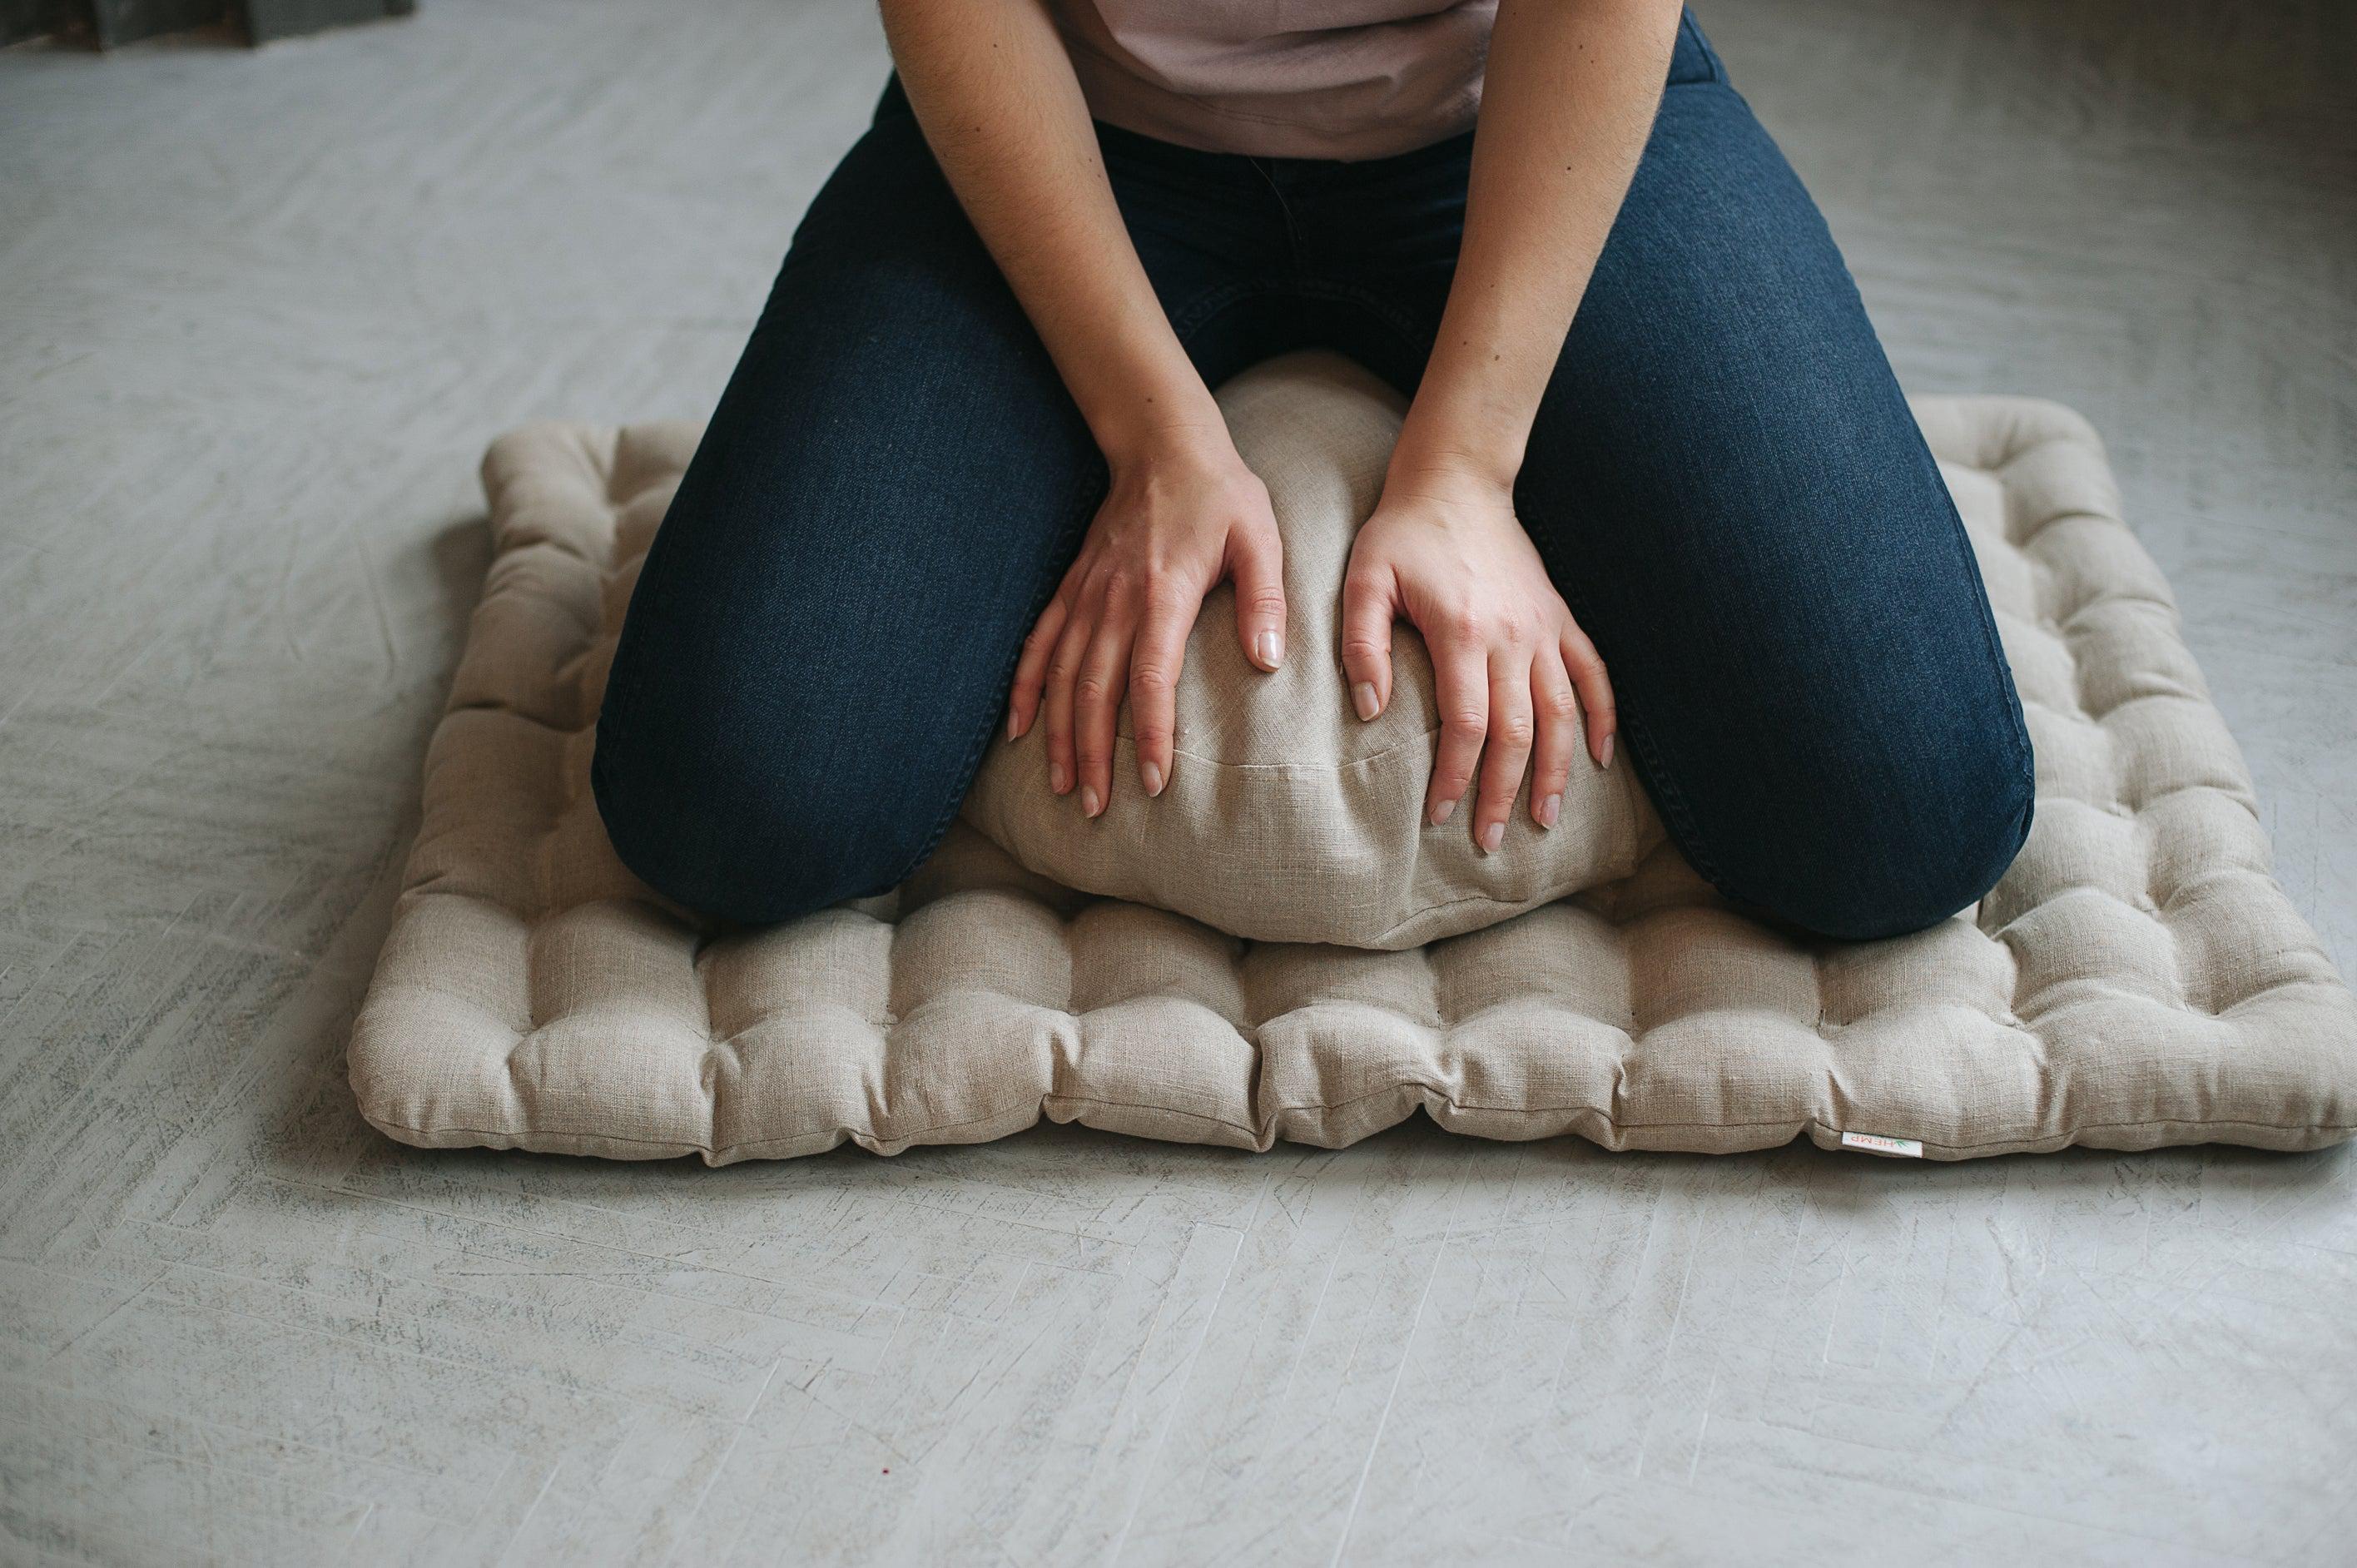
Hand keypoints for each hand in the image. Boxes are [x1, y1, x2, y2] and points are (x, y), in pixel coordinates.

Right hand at [1007, 434, 1285, 814]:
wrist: (1163, 444)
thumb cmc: (1221, 495)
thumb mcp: (1261, 538)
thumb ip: (1265, 601)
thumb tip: (1266, 662)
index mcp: (1164, 592)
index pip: (1151, 678)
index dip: (1151, 734)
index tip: (1154, 782)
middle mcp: (1115, 599)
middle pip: (1095, 690)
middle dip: (1093, 753)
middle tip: (1095, 807)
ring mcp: (1087, 594)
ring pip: (1062, 675)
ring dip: (1059, 733)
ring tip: (1062, 785)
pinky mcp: (1073, 587)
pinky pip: (1039, 643)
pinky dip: (1026, 688)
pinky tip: (1019, 729)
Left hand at [1340, 455, 1615, 851]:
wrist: (1456, 479)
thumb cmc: (1401, 533)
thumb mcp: (1364, 580)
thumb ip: (1364, 645)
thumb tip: (1371, 711)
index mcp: (1463, 632)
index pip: (1467, 726)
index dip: (1457, 778)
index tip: (1439, 815)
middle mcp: (1512, 636)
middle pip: (1518, 732)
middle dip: (1505, 792)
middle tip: (1491, 841)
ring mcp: (1543, 627)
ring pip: (1563, 712)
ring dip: (1557, 770)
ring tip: (1545, 818)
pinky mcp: (1559, 617)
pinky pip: (1593, 673)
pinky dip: (1602, 717)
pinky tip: (1599, 758)